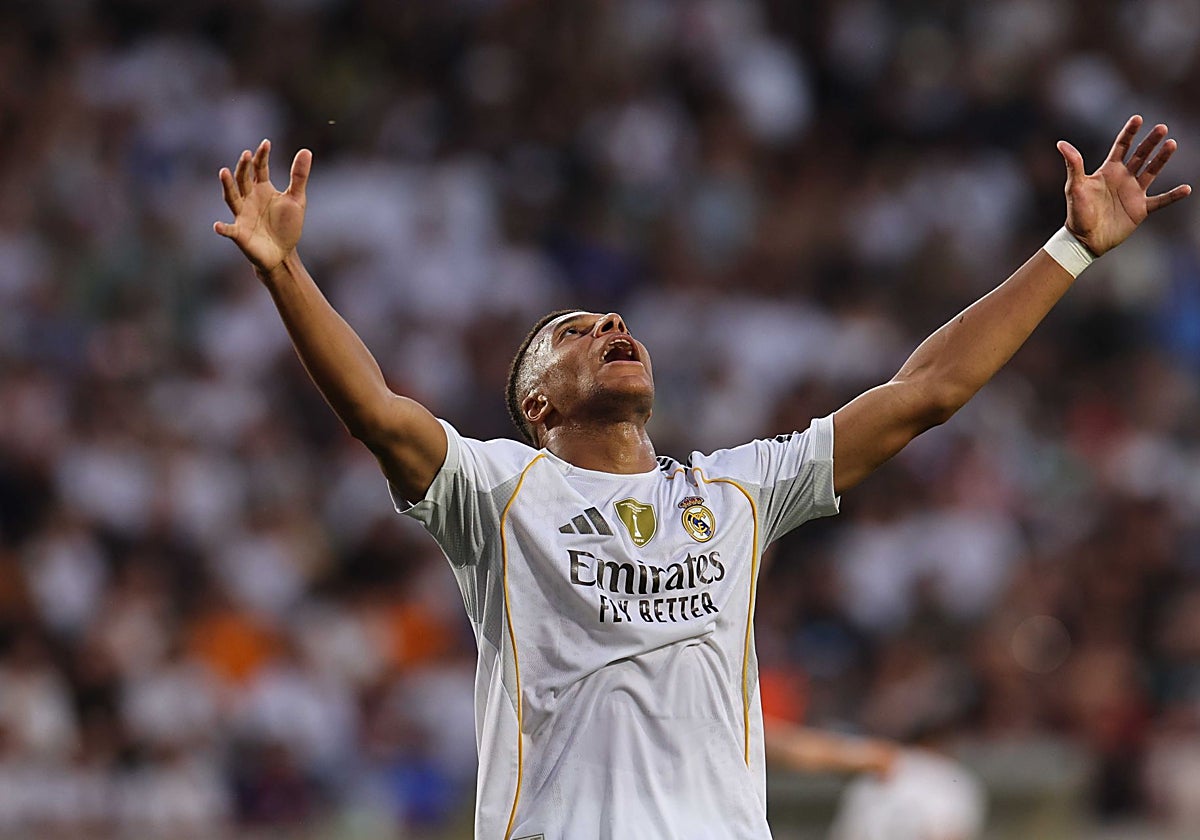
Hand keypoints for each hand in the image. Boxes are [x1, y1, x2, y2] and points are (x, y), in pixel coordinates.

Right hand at [213, 140, 311, 273]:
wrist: (282, 253)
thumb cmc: (287, 225)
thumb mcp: (297, 199)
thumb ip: (299, 176)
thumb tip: (306, 150)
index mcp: (262, 188)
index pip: (260, 168)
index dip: (262, 156)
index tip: (266, 143)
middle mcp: (249, 198)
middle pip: (243, 179)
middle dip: (244, 167)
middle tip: (246, 154)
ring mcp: (242, 215)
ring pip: (232, 198)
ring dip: (227, 186)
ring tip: (223, 172)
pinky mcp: (240, 233)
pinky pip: (230, 230)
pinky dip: (223, 228)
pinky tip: (218, 226)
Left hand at [1058, 115, 1190, 256]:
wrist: (1084, 239)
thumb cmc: (1077, 212)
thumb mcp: (1075, 186)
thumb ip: (1073, 165)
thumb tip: (1061, 144)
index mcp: (1108, 171)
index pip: (1121, 146)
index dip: (1129, 132)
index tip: (1138, 118)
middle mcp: (1123, 178)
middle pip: (1141, 155)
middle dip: (1151, 141)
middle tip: (1162, 128)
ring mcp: (1133, 193)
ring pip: (1152, 171)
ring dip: (1162, 159)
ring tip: (1172, 144)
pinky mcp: (1140, 209)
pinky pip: (1161, 201)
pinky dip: (1173, 195)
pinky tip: (1187, 189)